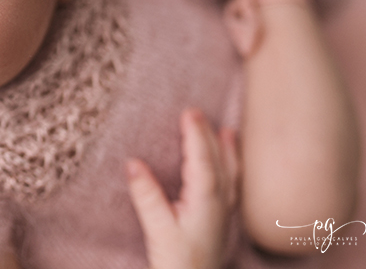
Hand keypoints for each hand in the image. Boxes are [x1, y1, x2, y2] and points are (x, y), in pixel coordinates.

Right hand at [126, 109, 238, 268]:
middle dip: (209, 136)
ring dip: (229, 151)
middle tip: (198, 112)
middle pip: (219, 162)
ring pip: (231, 174)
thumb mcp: (157, 228)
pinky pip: (233, 187)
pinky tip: (230, 170)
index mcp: (205, 200)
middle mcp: (220, 204)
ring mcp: (225, 214)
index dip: (196, 134)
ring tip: (228, 132)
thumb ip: (146, 195)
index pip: (203, 159)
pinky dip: (232, 170)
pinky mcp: (223, 223)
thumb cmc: (177, 262)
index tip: (190, 112)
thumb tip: (132, 162)